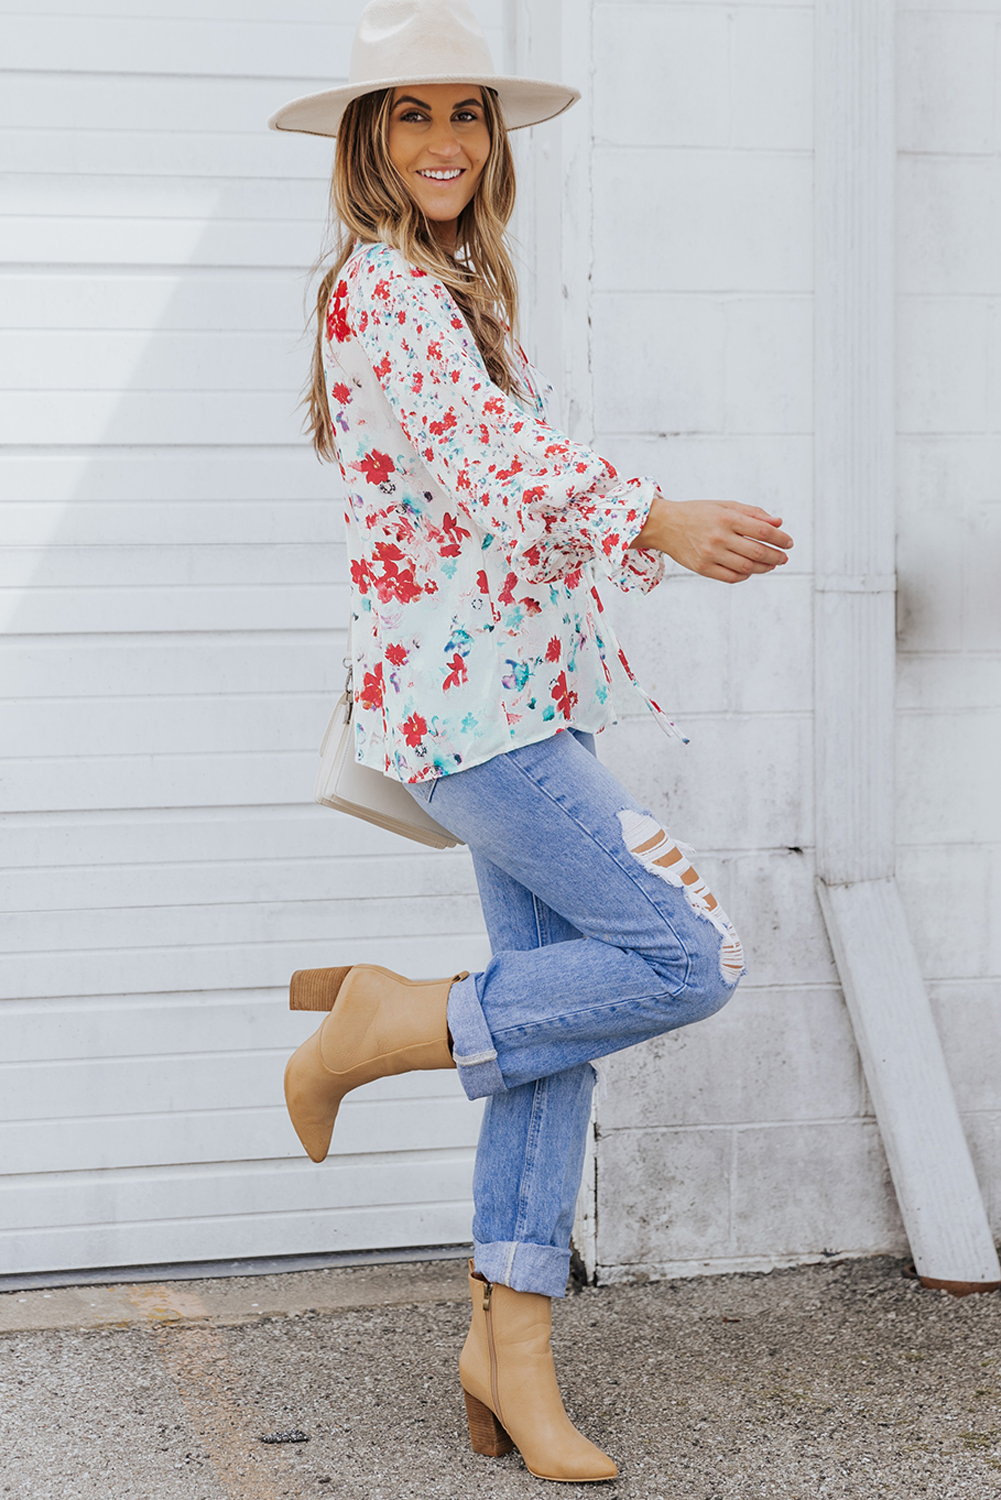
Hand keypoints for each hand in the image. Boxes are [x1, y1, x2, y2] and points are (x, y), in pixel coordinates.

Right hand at [632, 495, 793, 582]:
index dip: (780, 538)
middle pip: (758, 551)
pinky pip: (731, 577)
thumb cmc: (697, 513)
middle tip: (784, 557)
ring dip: (764, 567)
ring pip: (747, 566)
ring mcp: (710, 554)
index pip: (762, 530)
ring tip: (772, 564)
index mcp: (726, 517)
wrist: (664, 525)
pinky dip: (746, 575)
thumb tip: (778, 523)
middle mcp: (719, 536)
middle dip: (776, 555)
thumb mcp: (724, 505)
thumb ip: (752, 513)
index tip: (789, 542)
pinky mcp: (702, 568)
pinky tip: (751, 570)